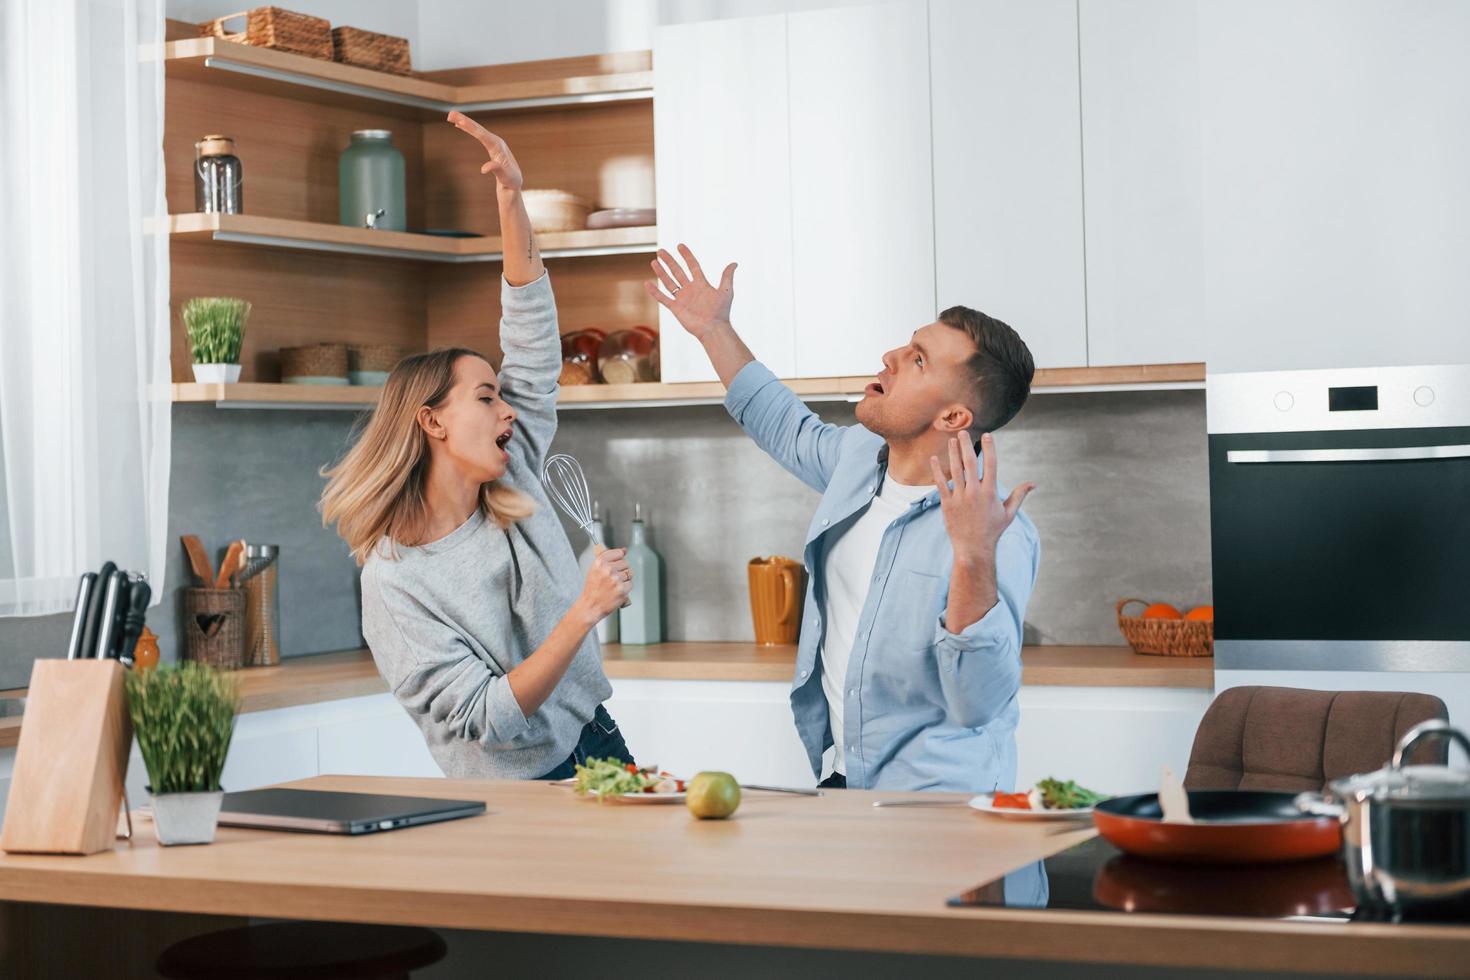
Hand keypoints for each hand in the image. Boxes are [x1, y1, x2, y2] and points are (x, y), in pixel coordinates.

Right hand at [447, 110, 522, 192]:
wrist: (514, 181)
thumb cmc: (510, 180)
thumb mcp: (505, 176)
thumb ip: (496, 170)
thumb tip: (484, 169)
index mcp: (498, 146)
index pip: (483, 135)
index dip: (471, 128)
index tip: (461, 121)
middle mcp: (496, 141)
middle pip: (478, 129)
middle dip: (465, 120)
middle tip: (451, 114)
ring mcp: (493, 142)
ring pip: (477, 129)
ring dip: (464, 122)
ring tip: (451, 116)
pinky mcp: (490, 144)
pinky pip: (477, 134)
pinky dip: (468, 128)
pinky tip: (459, 124)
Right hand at [576, 548, 631, 624]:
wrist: (590, 606)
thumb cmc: (592, 589)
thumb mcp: (595, 569)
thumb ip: (608, 558)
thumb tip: (624, 550)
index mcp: (600, 562)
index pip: (618, 553)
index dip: (618, 559)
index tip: (616, 564)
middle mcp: (608, 569)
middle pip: (626, 563)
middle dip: (621, 571)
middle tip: (612, 579)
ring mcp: (616, 580)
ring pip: (629, 574)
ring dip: (624, 580)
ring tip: (613, 586)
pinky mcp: (622, 590)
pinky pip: (630, 584)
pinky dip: (625, 589)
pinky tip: (616, 592)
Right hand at [644, 244, 736, 340]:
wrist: (713, 328)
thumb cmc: (721, 311)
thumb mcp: (726, 291)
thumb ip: (727, 276)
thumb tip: (734, 263)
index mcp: (701, 284)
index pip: (692, 266)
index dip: (686, 256)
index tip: (680, 246)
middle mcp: (690, 289)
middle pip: (677, 271)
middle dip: (669, 261)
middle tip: (661, 251)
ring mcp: (682, 298)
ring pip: (669, 282)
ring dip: (661, 272)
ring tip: (654, 261)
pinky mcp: (676, 308)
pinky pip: (663, 298)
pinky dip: (655, 291)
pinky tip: (647, 283)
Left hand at [928, 434, 1035, 562]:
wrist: (974, 548)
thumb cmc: (993, 530)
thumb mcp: (1009, 513)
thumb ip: (1019, 495)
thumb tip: (1033, 483)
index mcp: (990, 492)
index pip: (990, 465)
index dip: (989, 448)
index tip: (987, 435)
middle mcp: (974, 492)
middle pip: (970, 463)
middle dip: (966, 445)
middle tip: (963, 431)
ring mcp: (960, 498)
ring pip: (955, 470)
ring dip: (953, 453)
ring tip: (952, 440)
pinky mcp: (947, 504)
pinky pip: (941, 484)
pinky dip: (937, 471)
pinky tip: (934, 458)